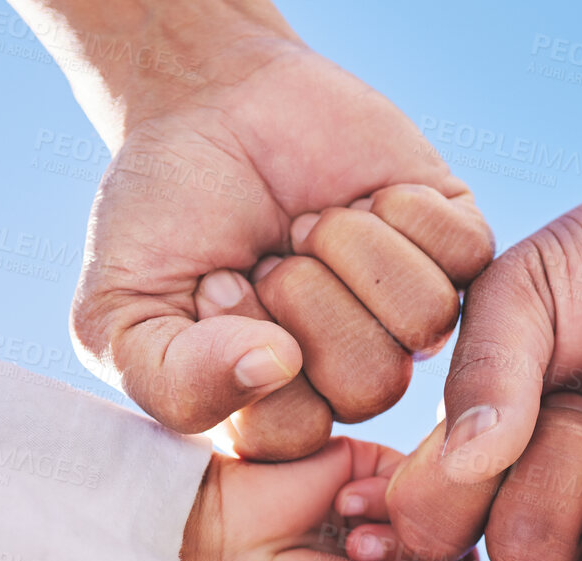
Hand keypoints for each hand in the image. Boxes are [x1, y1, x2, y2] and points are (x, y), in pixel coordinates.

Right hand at [36, 0, 491, 457]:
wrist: (205, 103)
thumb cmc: (160, 219)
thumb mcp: (119, 316)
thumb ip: (173, 380)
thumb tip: (276, 366)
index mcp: (283, 413)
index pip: (299, 435)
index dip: (251, 353)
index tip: (213, 289)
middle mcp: (354, 377)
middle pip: (371, 386)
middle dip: (302, 296)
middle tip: (268, 255)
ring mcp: (409, 314)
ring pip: (423, 321)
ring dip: (348, 248)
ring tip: (307, 224)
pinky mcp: (455, 247)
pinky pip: (462, 256)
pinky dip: (399, 210)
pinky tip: (361, 196)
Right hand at [182, 437, 489, 560]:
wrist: (224, 544)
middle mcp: (399, 545)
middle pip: (461, 546)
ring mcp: (390, 502)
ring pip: (443, 510)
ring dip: (407, 533)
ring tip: (358, 548)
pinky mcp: (373, 462)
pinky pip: (415, 470)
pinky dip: (390, 493)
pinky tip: (347, 509)